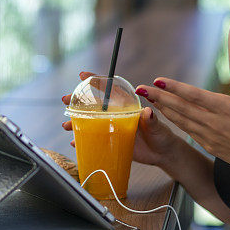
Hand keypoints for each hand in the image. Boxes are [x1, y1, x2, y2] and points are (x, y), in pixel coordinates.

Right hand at [60, 71, 181, 168]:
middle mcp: (117, 115)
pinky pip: (94, 139)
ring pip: (91, 122)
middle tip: (65, 100)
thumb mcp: (158, 127)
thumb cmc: (162, 136)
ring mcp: (113, 128)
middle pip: (95, 105)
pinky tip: (74, 142)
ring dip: (77, 122)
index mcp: (127, 106)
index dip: (96, 81)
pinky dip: (83, 140)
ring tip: (66, 125)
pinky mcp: (111, 142)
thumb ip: (152, 120)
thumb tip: (147, 112)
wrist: (163, 154)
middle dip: (78, 102)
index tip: (82, 75)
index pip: (110, 90)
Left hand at [135, 63, 229, 175]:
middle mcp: (213, 122)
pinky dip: (175, 122)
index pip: (194, 95)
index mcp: (225, 108)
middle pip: (181, 108)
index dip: (174, 88)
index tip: (158, 81)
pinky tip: (166, 114)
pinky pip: (188, 131)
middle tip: (141, 88)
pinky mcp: (209, 145)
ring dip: (163, 109)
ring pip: (181, 120)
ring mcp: (210, 135)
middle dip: (159, 97)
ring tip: (149, 99)